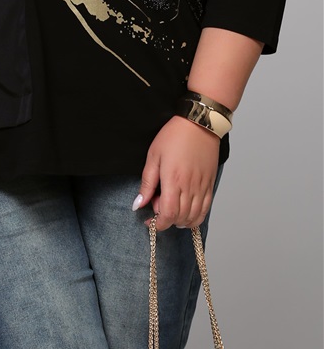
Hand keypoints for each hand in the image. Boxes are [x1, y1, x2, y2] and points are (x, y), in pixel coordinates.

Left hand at [132, 116, 219, 231]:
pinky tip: (187, 212)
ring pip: (193, 217)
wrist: (199, 124)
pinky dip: (196, 217)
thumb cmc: (174, 136)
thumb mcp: (153, 157)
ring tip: (171, 210)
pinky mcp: (210, 184)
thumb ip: (147, 183)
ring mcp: (202, 187)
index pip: (167, 214)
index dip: (158, 224)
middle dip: (166, 220)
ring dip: (181, 221)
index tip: (150, 222)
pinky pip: (205, 210)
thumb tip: (138, 204)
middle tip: (157, 206)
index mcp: (173, 180)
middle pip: (180, 218)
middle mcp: (190, 187)